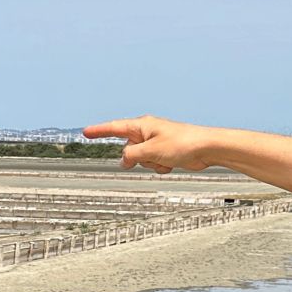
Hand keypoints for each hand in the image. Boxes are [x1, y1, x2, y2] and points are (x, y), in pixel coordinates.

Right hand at [81, 115, 213, 173]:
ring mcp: (155, 143)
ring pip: (141, 159)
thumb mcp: (150, 150)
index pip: (114, 128)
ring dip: (151, 163)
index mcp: (142, 126)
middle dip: (137, 158)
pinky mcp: (164, 152)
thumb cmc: (183, 143)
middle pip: (129, 149)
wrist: (206, 148)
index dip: (99, 131)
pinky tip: (172, 162)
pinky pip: (153, 164)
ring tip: (166, 158)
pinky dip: (160, 166)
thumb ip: (132, 155)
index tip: (86, 132)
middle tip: (153, 156)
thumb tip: (123, 161)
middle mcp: (147, 133)